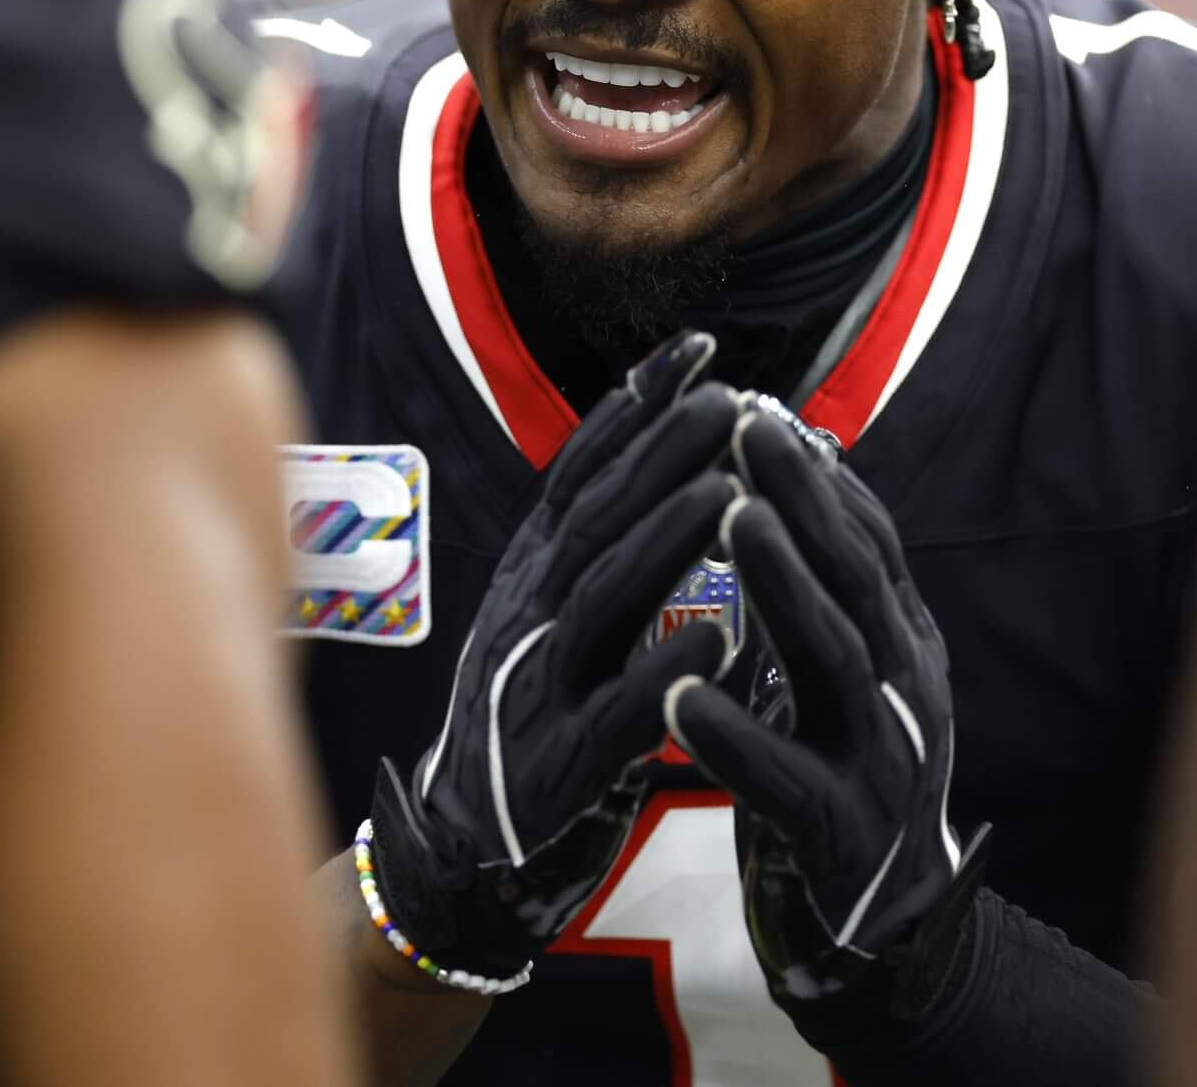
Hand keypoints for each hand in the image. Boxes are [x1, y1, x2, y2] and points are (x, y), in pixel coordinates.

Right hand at [367, 332, 743, 983]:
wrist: (465, 850)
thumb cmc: (535, 718)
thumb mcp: (554, 616)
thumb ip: (600, 545)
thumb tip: (666, 452)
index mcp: (532, 574)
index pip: (585, 469)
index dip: (640, 404)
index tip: (703, 347)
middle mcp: (528, 614)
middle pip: (598, 517)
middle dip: (664, 451)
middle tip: (731, 397)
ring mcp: (537, 686)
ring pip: (603, 598)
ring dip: (665, 538)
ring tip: (727, 489)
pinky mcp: (557, 765)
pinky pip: (615, 714)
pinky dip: (662, 674)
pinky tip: (716, 642)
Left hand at [665, 400, 987, 1026]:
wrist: (886, 925)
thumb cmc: (846, 775)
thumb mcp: (846, 671)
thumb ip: (829, 586)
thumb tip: (811, 468)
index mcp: (903, 646)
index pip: (867, 542)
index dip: (817, 475)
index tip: (759, 405)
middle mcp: (905, 690)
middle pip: (858, 578)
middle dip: (803, 499)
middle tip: (747, 425)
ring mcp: (881, 761)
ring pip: (836, 659)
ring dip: (785, 585)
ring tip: (733, 520)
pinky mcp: (841, 832)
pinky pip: (785, 779)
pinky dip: (735, 734)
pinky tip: (681, 694)